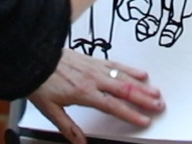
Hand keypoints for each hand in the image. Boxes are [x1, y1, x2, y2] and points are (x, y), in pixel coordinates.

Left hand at [28, 49, 163, 143]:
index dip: (130, 115)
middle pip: (124, 91)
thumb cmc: (40, 82)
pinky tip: (140, 73)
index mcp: (84, 93)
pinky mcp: (93, 59)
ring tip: (156, 92)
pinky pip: (116, 64)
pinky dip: (130, 69)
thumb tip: (80, 143)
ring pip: (123, 77)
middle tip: (159, 106)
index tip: (144, 121)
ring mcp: (94, 68)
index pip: (113, 107)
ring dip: (142, 85)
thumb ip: (68, 128)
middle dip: (144, 100)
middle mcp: (93, 79)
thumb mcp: (51, 110)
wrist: (33, 56)